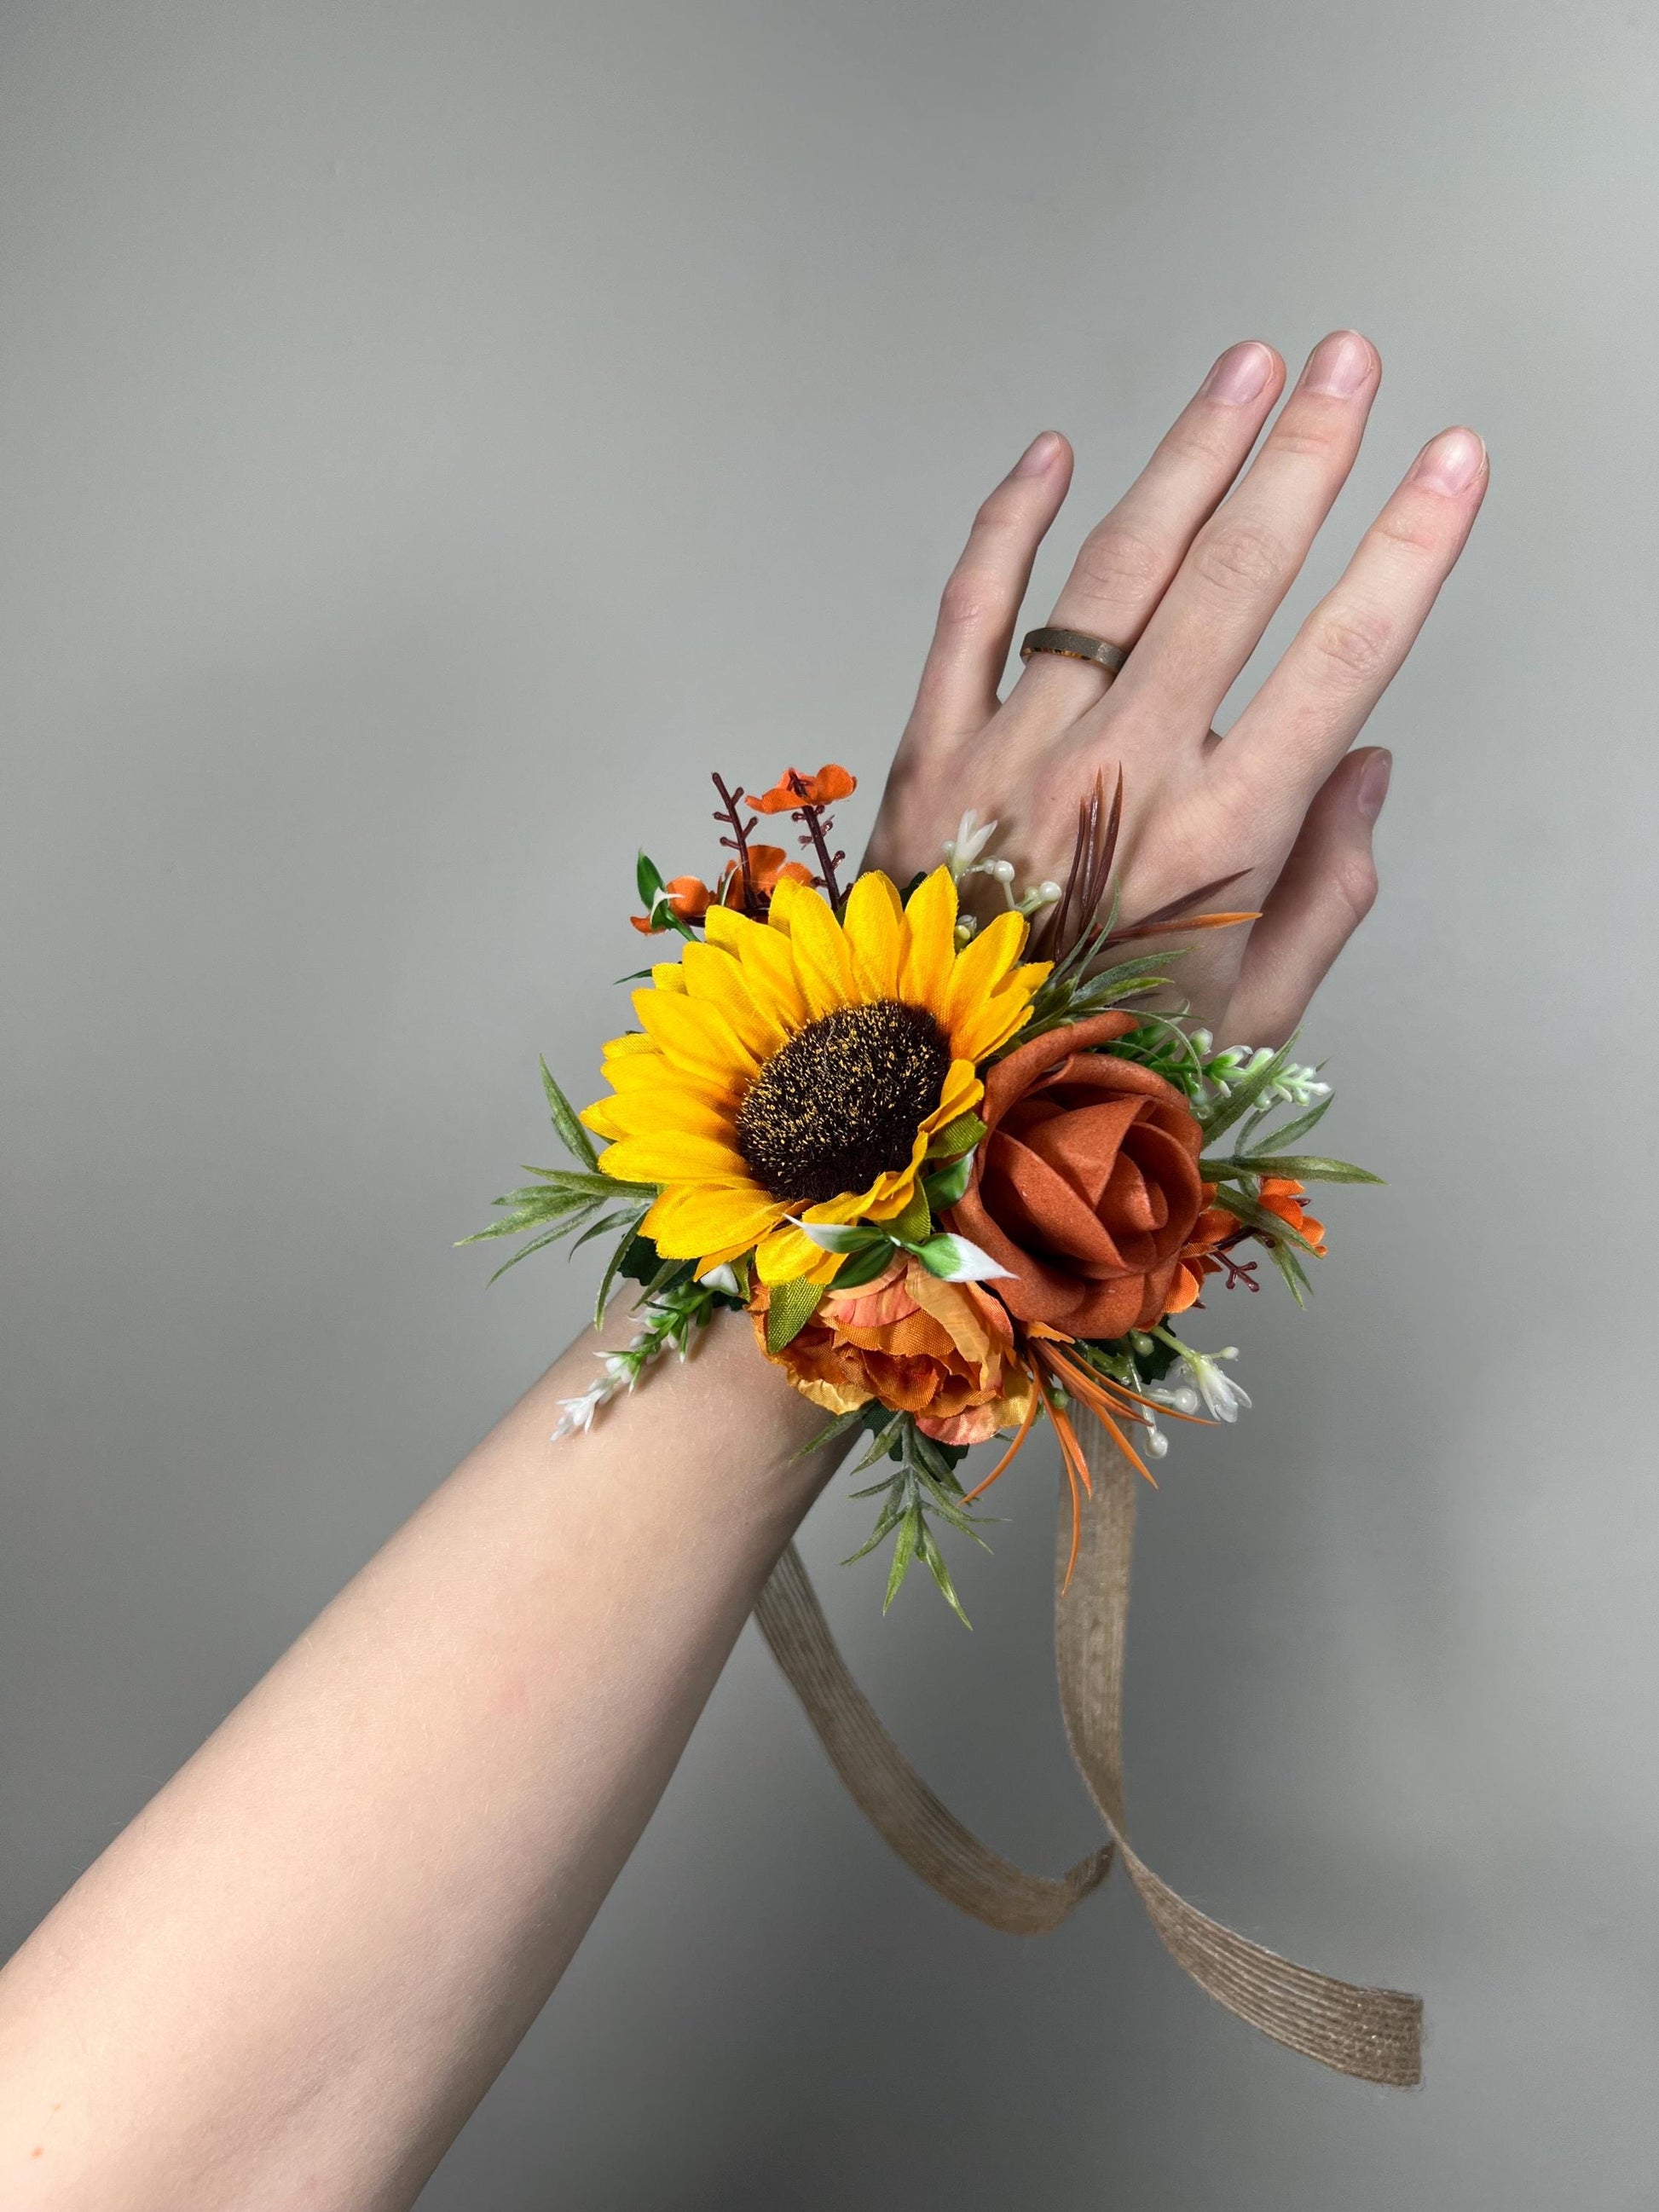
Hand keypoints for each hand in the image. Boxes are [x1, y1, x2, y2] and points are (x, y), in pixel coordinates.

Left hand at [863, 332, 1486, 1041]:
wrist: (926, 1120)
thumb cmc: (1097, 1075)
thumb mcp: (1251, 1022)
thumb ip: (1323, 895)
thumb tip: (1365, 772)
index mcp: (1218, 843)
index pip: (1340, 664)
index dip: (1407, 552)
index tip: (1452, 465)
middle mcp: (1118, 780)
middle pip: (1230, 584)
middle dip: (1303, 460)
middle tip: (1350, 366)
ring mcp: (1014, 756)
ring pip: (1112, 577)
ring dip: (1187, 461)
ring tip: (1246, 374)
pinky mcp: (927, 756)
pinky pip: (970, 615)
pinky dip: (1010, 530)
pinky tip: (1053, 456)